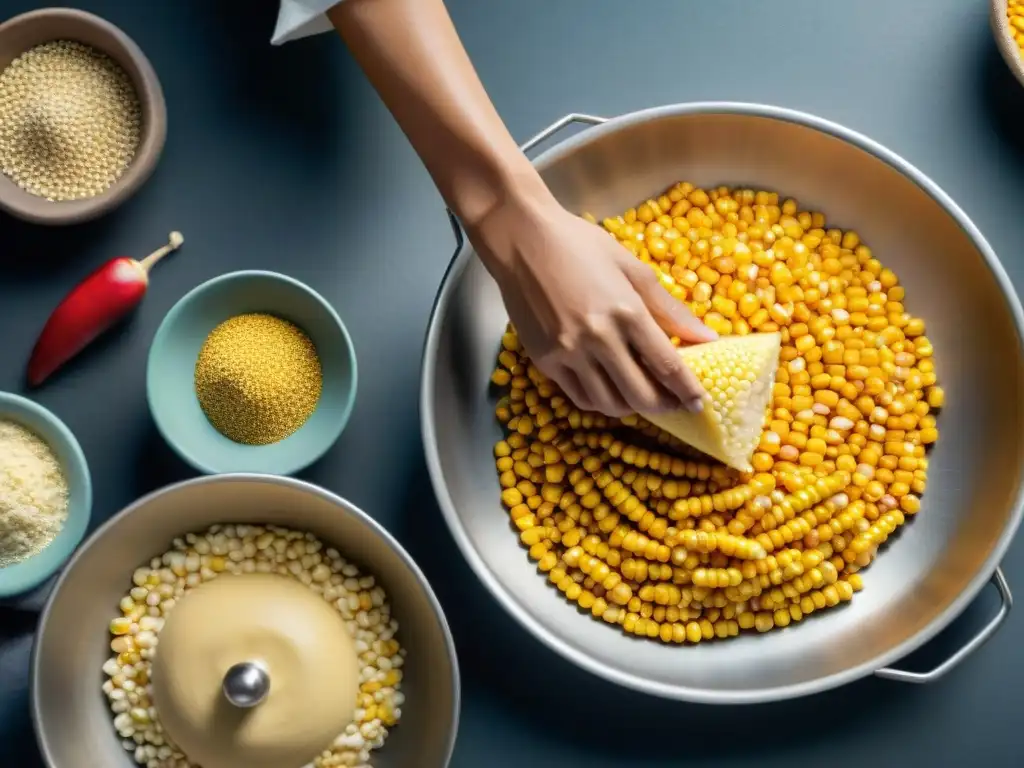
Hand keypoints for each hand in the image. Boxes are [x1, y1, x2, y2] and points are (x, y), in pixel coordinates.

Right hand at [471, 194, 716, 416]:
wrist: (521, 239)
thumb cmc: (579, 244)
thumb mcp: (631, 267)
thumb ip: (669, 308)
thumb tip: (707, 338)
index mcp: (627, 311)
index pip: (667, 365)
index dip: (687, 390)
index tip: (698, 403)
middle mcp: (598, 338)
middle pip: (640, 394)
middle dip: (663, 406)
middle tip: (672, 404)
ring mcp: (569, 352)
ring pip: (608, 403)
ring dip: (630, 407)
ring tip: (640, 397)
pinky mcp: (545, 360)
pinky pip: (578, 396)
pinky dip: (599, 401)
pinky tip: (609, 390)